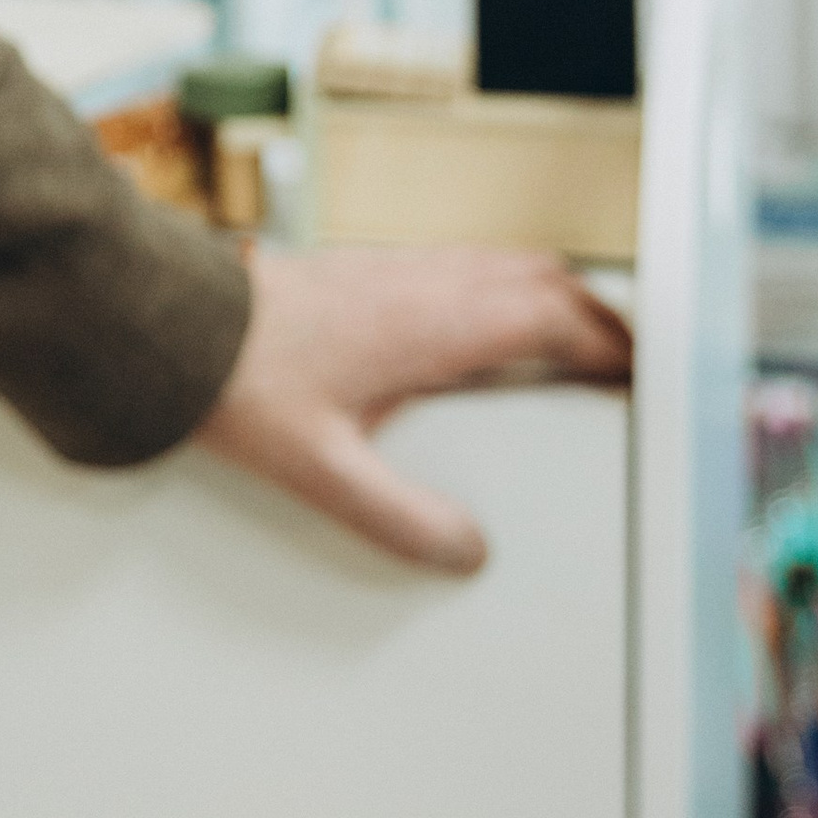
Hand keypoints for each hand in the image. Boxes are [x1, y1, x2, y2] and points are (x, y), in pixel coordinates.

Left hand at [192, 239, 631, 574]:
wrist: (173, 322)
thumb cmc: (241, 384)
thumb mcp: (322, 472)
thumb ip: (400, 518)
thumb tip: (469, 553)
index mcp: (433, 325)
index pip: (552, 318)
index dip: (610, 344)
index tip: (645, 375)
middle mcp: (425, 283)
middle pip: (543, 279)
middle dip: (598, 315)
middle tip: (630, 362)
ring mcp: (397, 267)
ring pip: (504, 263)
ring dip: (553, 296)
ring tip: (578, 341)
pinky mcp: (368, 266)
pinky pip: (464, 265)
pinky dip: (506, 289)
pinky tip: (490, 327)